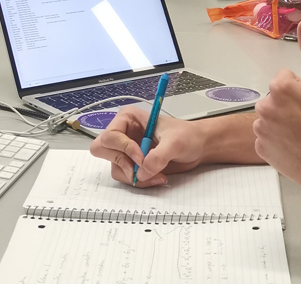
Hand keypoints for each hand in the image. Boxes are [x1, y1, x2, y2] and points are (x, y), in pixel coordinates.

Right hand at [89, 106, 204, 187]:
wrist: (198, 147)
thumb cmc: (187, 136)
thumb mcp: (175, 142)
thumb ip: (158, 156)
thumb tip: (141, 172)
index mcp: (128, 118)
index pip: (110, 135)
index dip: (123, 148)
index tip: (141, 157)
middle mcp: (123, 133)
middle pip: (102, 150)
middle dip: (121, 162)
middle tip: (138, 169)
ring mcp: (126, 150)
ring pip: (115, 167)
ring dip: (134, 175)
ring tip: (156, 174)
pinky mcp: (133, 164)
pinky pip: (126, 177)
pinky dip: (140, 181)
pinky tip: (157, 177)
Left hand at [253, 19, 300, 197]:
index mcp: (281, 88)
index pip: (287, 78)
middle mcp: (265, 108)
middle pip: (277, 97)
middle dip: (293, 104)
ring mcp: (263, 132)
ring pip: (273, 117)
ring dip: (286, 122)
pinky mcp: (264, 151)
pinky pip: (269, 138)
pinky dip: (281, 141)